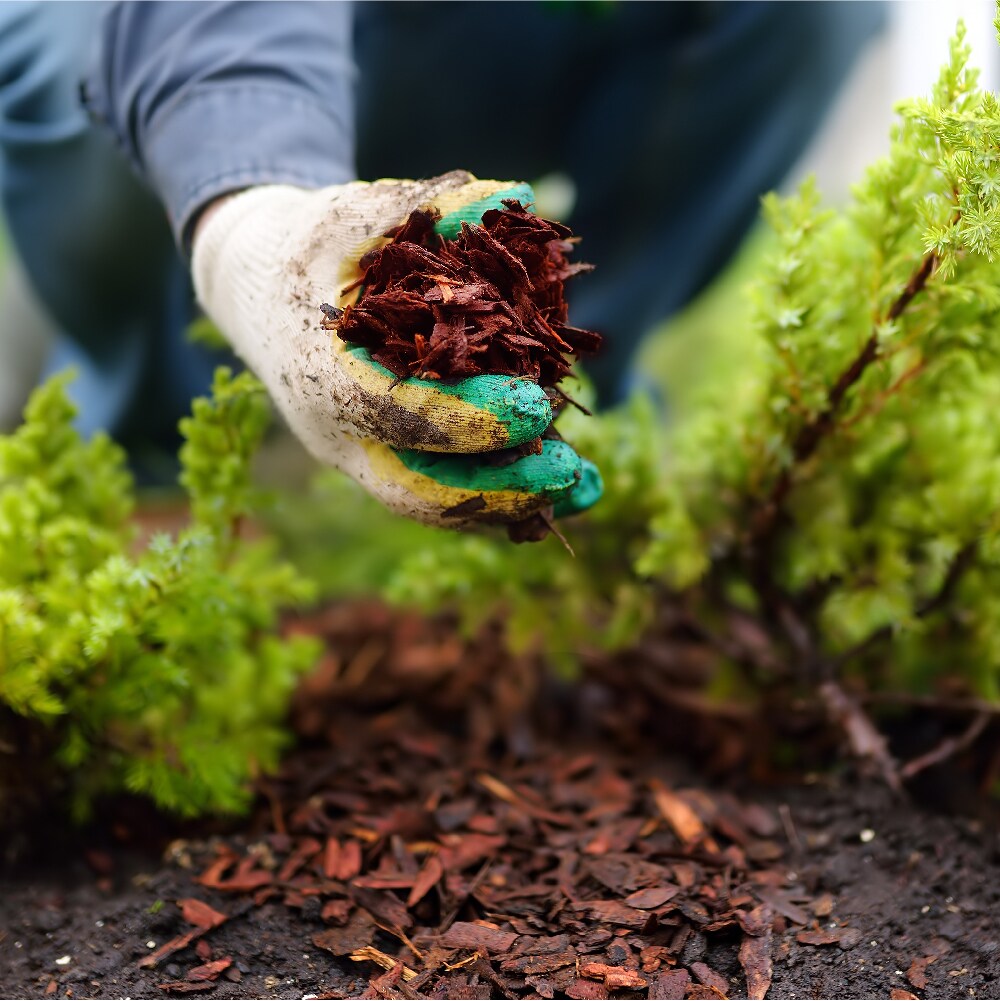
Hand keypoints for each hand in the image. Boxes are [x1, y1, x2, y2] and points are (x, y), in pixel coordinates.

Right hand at [192, 171, 600, 526]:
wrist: (256, 289)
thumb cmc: (307, 247)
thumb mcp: (350, 215)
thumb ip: (422, 206)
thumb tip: (513, 198)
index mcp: (320, 374)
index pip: (395, 413)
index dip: (468, 418)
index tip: (537, 407)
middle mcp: (336, 433)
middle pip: (417, 489)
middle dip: (498, 489)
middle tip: (571, 472)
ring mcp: (359, 455)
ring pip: (435, 502)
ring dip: (512, 502)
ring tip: (586, 488)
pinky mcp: (384, 458)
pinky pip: (443, 491)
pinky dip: (502, 494)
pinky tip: (560, 485)